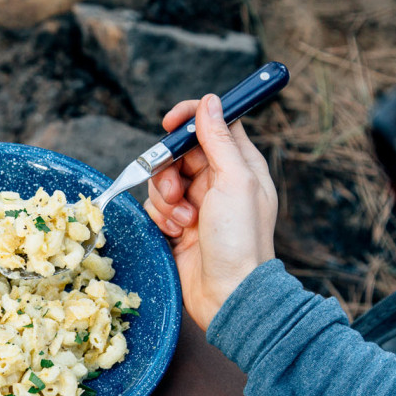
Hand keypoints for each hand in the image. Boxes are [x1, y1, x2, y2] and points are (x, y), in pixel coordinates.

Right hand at [144, 94, 277, 330]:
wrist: (227, 293)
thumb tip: (210, 102)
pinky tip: (178, 234)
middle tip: (177, 192)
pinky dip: (161, 218)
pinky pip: (155, 207)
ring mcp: (197, 204)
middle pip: (179, 152)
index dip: (190, 118)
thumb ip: (219, 140)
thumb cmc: (240, 240)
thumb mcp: (235, 181)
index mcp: (240, 164)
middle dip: (169, 169)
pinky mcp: (177, 225)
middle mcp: (218, 181)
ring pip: (162, 180)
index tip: (169, 124)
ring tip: (183, 222)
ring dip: (165, 199)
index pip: (214, 123)